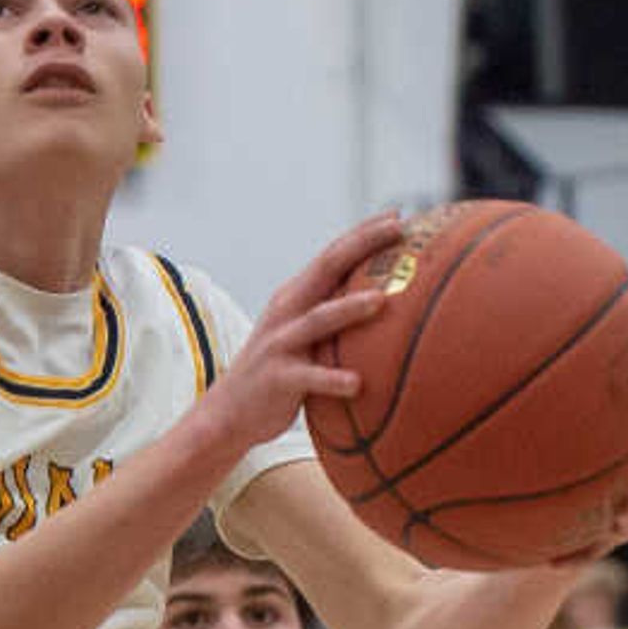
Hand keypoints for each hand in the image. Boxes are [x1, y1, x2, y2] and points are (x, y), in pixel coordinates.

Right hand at [193, 214, 398, 452]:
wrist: (229, 411)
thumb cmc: (281, 372)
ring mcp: (280, 343)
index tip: (399, 217)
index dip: (363, 234)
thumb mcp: (304, 336)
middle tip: (398, 230)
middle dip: (362, 245)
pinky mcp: (278, 378)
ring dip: (350, 308)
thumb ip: (334, 317)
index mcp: (296, 296)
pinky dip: (332, 379)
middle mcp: (287, 311)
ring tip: (382, 301)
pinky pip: (308, 378)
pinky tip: (357, 384)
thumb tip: (386, 305)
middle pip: (326, 268)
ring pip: (318, 319)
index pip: (333, 256)